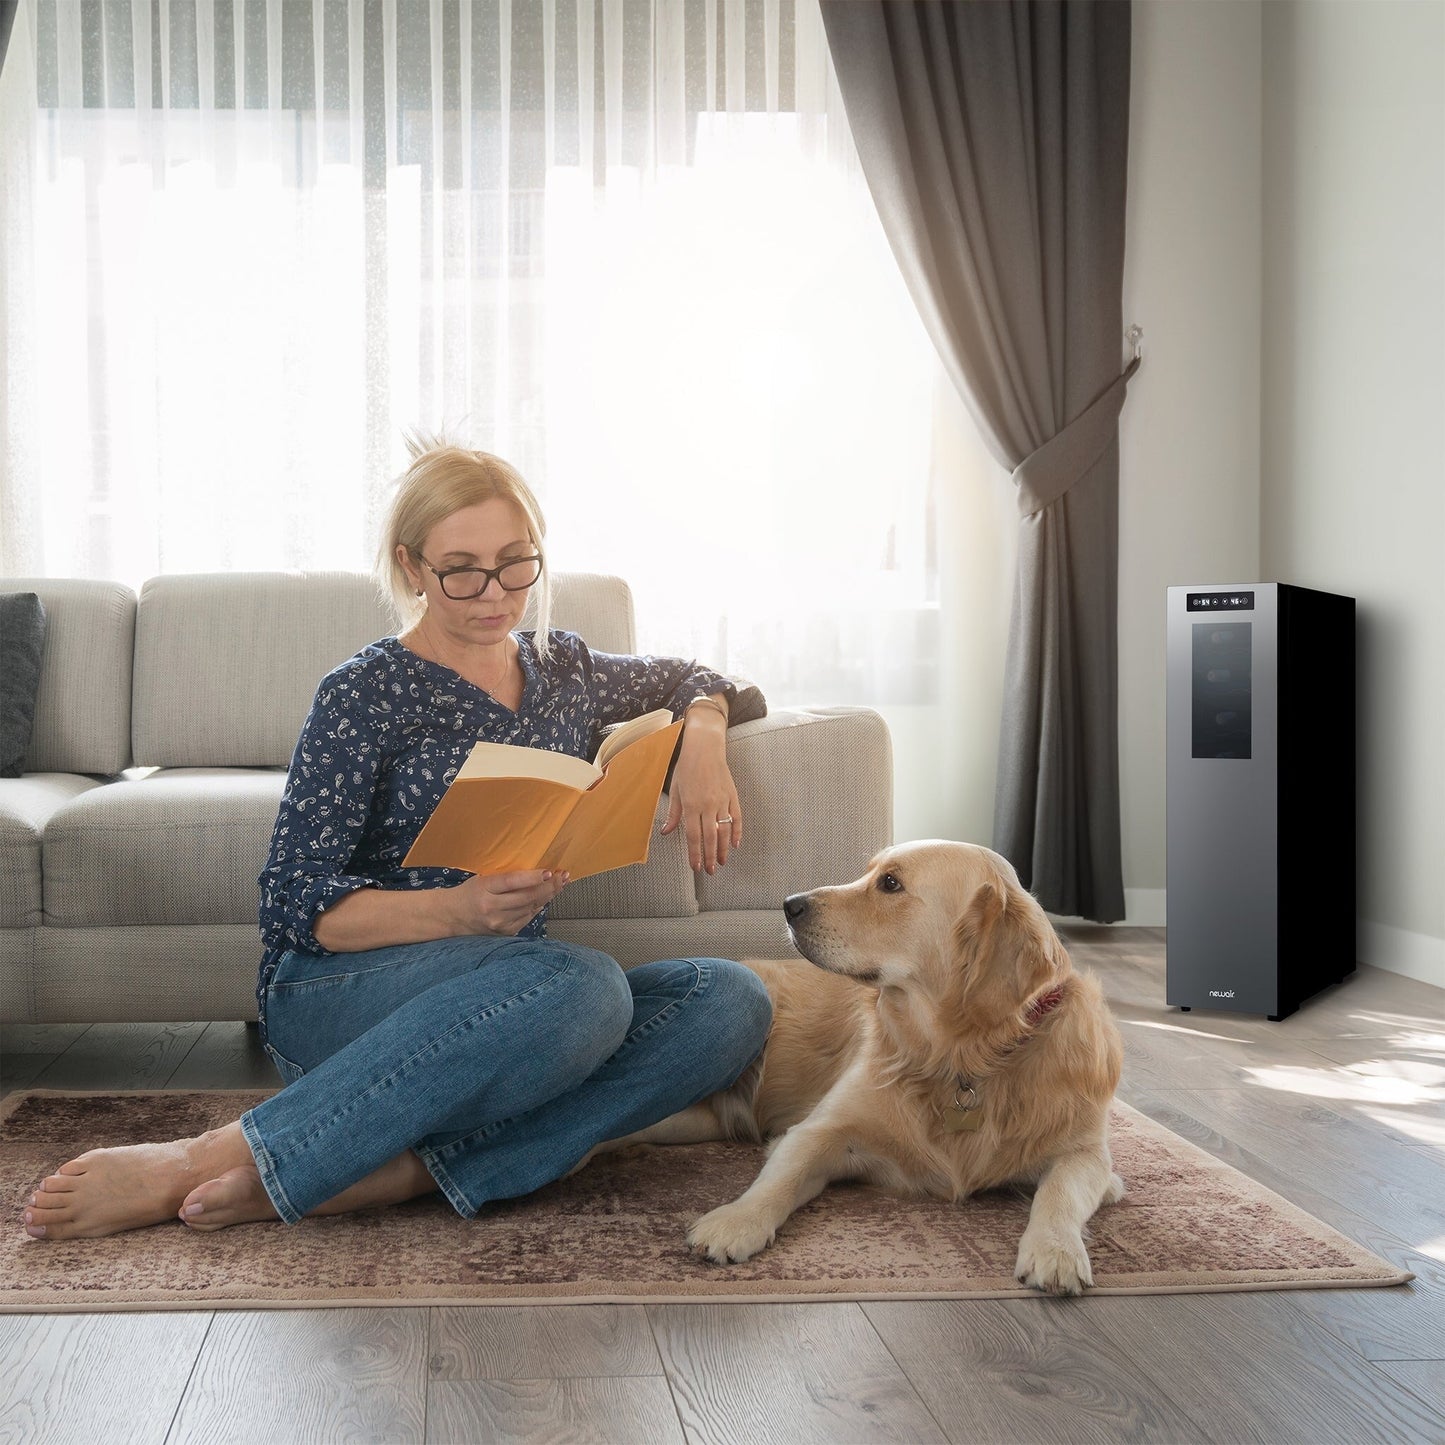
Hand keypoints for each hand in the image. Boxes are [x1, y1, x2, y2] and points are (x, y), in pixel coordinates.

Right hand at [449, 869, 569, 935]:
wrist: (451, 917)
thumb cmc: (469, 893)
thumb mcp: (482, 879)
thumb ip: (505, 879)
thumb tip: (537, 875)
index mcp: (484, 888)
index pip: (512, 882)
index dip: (533, 877)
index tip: (549, 872)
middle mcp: (491, 908)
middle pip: (526, 897)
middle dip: (549, 887)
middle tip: (563, 877)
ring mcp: (498, 923)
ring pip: (530, 908)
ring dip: (548, 897)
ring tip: (560, 886)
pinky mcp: (503, 933)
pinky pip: (526, 919)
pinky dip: (537, 908)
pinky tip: (544, 900)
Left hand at [661, 704, 740, 874]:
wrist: (705, 748)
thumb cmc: (687, 767)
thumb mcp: (675, 790)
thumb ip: (674, 814)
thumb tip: (666, 832)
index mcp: (691, 805)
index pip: (694, 836)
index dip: (695, 854)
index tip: (695, 867)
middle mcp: (708, 805)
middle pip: (710, 838)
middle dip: (710, 857)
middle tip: (710, 871)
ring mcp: (723, 801)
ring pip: (725, 831)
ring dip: (723, 849)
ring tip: (721, 862)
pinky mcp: (733, 795)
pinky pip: (737, 817)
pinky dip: (737, 832)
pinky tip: (735, 844)